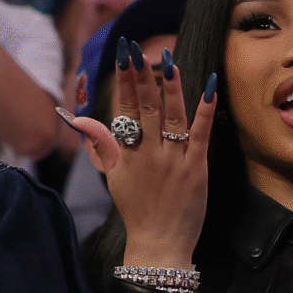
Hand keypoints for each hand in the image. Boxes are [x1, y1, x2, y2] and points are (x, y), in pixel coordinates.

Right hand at [68, 40, 215, 267]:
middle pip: (145, 108)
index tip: (123, 55)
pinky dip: (205, 111)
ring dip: (170, 87)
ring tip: (168, 60)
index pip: (124, 108)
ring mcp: (173, 160)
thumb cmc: (136, 210)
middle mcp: (148, 153)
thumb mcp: (113, 176)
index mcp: (128, 153)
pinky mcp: (196, 168)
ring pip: (171, 116)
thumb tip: (82, 120)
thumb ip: (101, 144)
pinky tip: (210, 87)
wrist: (158, 243)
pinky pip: (200, 134)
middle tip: (137, 49)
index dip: (123, 80)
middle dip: (140, 76)